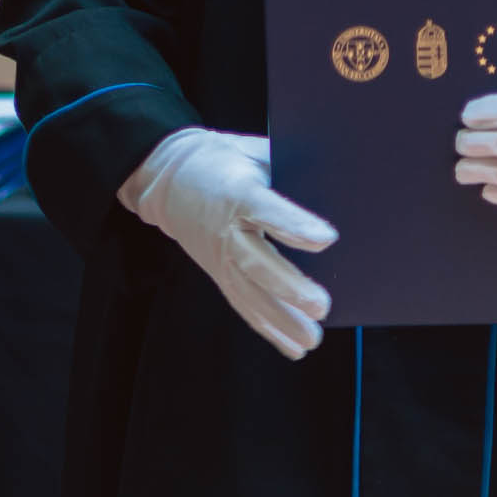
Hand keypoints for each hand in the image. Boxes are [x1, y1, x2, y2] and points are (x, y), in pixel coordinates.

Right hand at [119, 129, 337, 359]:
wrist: (168, 180)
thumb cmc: (220, 160)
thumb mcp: (249, 149)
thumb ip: (283, 163)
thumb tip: (327, 178)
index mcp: (237, 191)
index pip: (267, 210)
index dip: (295, 225)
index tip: (327, 238)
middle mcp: (227, 229)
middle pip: (257, 263)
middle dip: (290, 288)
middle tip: (322, 305)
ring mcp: (220, 257)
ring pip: (250, 293)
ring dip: (282, 320)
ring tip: (313, 338)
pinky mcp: (218, 273)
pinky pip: (243, 304)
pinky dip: (268, 329)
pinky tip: (294, 347)